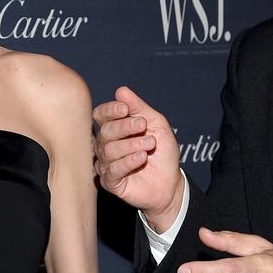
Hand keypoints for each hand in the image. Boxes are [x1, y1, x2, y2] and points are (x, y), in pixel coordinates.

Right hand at [93, 86, 183, 231]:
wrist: (171, 182)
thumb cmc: (162, 153)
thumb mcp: (157, 124)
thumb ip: (139, 108)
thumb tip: (121, 90)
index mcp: (114, 129)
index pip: (100, 115)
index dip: (110, 110)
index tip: (125, 109)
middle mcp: (105, 146)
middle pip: (105, 131)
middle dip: (125, 127)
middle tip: (144, 126)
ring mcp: (106, 164)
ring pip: (108, 151)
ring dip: (131, 145)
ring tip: (150, 145)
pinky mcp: (110, 182)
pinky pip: (112, 170)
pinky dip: (128, 161)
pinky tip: (142, 158)